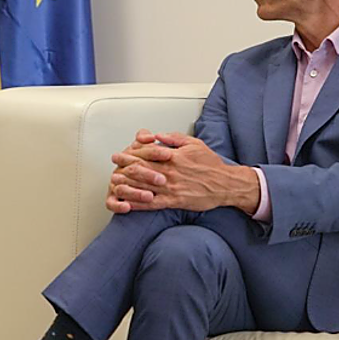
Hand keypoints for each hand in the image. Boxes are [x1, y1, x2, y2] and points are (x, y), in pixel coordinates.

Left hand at [109, 132, 258, 213]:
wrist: (226, 184)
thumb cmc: (210, 163)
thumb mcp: (193, 143)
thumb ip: (173, 138)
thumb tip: (155, 135)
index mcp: (172, 157)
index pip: (145, 154)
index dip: (129, 155)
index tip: (118, 155)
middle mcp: (169, 173)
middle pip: (140, 169)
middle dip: (123, 168)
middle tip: (112, 167)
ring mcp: (170, 188)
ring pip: (143, 186)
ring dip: (126, 185)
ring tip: (113, 183)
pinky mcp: (174, 202)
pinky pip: (152, 203)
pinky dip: (137, 203)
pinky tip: (127, 203)